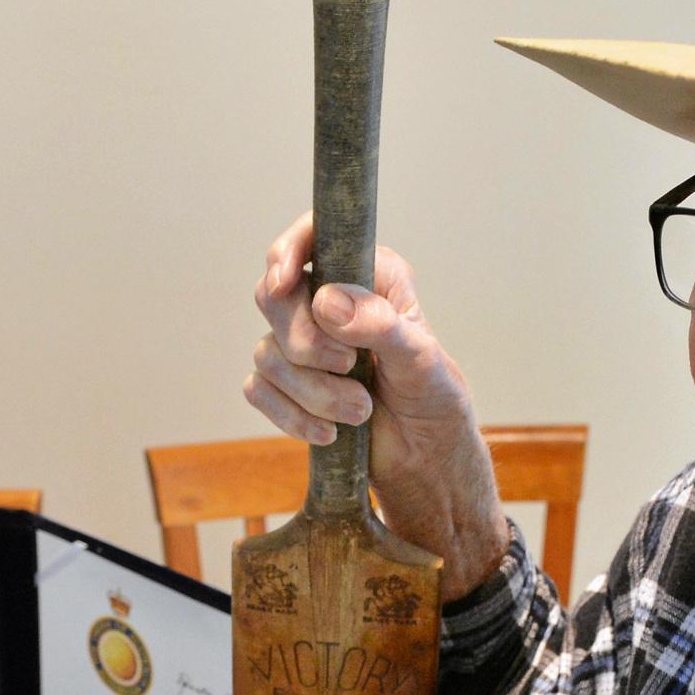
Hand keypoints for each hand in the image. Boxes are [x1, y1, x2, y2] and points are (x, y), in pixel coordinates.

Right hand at [248, 213, 510, 596]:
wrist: (425, 459)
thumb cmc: (435, 399)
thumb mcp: (422, 359)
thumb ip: (380, 324)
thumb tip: (328, 300)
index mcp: (368, 275)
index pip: (313, 235)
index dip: (288, 251)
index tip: (284, 280)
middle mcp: (329, 301)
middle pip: (275, 297)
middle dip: (306, 341)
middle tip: (349, 366)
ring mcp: (302, 344)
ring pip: (267, 351)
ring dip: (311, 390)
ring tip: (359, 412)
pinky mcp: (286, 386)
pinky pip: (259, 390)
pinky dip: (291, 416)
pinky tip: (328, 433)